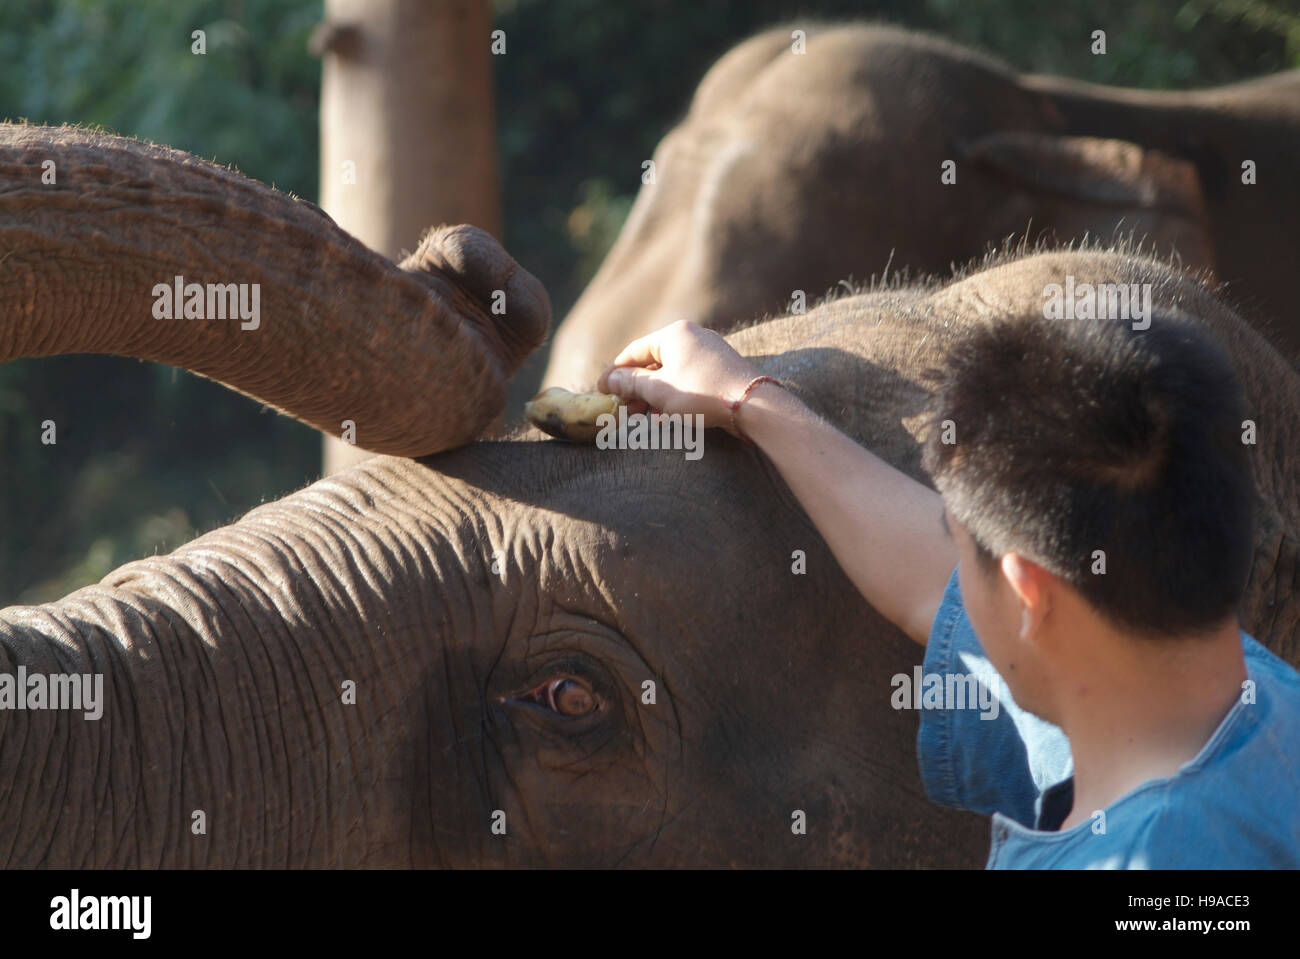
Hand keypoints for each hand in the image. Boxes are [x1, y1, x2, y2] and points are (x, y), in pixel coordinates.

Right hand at [596, 320, 759, 434]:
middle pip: (653, 364)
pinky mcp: (720, 372)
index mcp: (675, 334)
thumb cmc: (703, 394)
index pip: (634, 351)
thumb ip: (631, 383)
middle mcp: (692, 338)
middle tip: (622, 410)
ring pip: (671, 375)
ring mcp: (709, 354)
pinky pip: (688, 382)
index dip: (615, 372)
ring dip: (653, 397)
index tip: (601, 390)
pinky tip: (665, 419)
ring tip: (641, 419)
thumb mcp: (659, 390)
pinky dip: (673, 398)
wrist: (753, 406)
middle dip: (635, 389)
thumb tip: (611, 379)